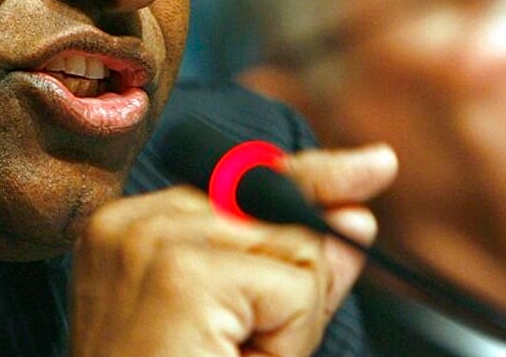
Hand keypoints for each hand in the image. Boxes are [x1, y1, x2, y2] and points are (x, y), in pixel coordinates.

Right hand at [68, 144, 396, 356]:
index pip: (241, 180)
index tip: (373, 167)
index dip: (314, 177)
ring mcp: (152, 242)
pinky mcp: (183, 276)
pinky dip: (289, 338)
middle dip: (291, 286)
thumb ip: (297, 270)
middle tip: (233, 348)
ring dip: (287, 320)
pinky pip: (294, 287)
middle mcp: (133, 222)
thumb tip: (356, 218)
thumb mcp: (247, 328)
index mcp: (131, 226)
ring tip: (225, 355)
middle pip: (276, 212)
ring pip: (295, 248)